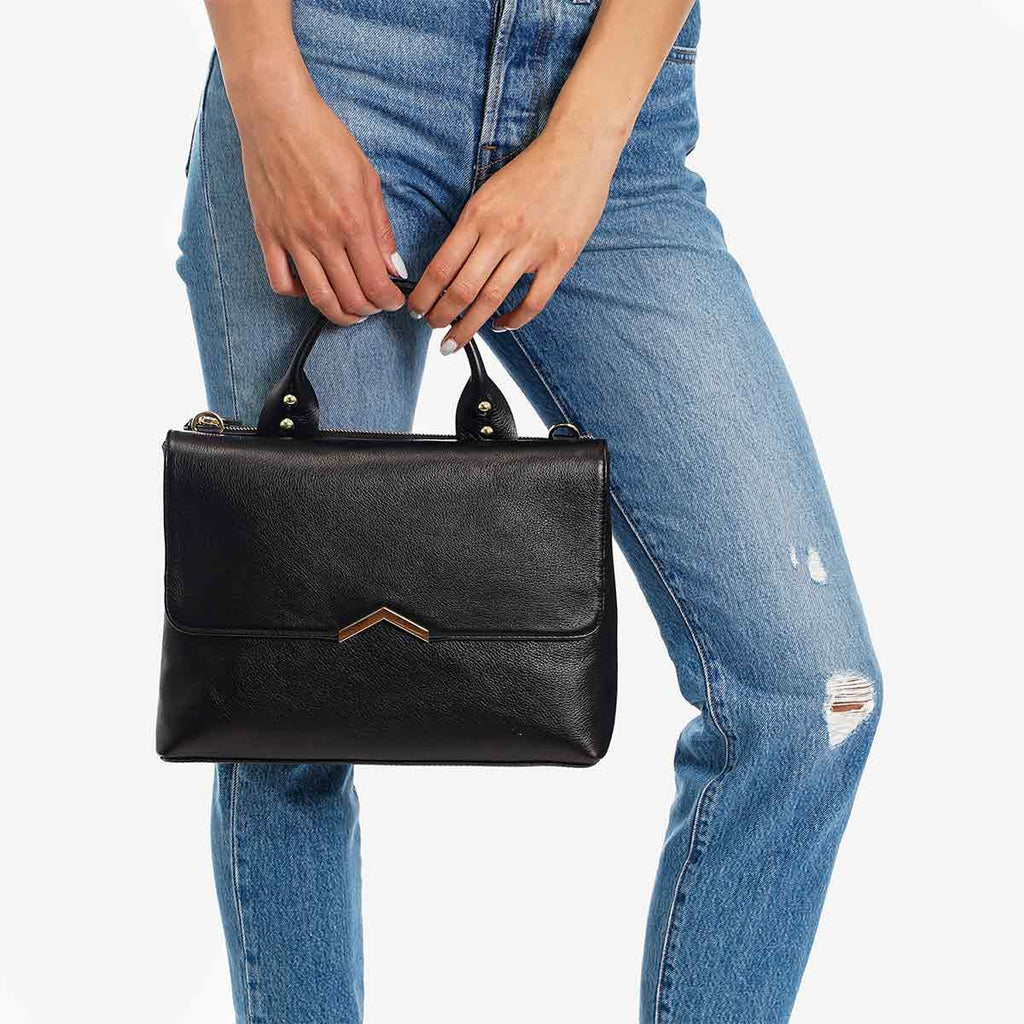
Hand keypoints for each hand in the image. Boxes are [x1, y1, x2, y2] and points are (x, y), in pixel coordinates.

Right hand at [231, 72, 406, 323]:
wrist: (277, 114)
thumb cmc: (325, 139)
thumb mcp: (367, 180)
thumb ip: (382, 228)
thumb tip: (394, 267)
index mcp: (352, 221)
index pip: (376, 283)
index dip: (389, 301)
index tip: (395, 301)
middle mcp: (322, 236)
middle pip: (350, 298)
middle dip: (369, 310)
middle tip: (375, 306)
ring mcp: (292, 238)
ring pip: (318, 298)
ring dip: (339, 313)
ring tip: (350, 310)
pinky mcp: (267, 234)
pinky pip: (281, 282)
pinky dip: (299, 295)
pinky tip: (312, 287)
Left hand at [407, 128, 618, 349]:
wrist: (577, 150)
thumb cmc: (531, 171)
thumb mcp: (488, 193)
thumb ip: (471, 228)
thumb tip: (450, 266)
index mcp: (477, 215)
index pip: (441, 266)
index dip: (424, 296)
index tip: (416, 310)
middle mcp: (501, 232)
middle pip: (462, 289)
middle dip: (441, 317)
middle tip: (433, 331)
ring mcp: (531, 247)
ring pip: (492, 299)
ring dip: (469, 326)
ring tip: (456, 342)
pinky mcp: (560, 257)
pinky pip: (533, 301)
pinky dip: (514, 320)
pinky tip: (501, 325)